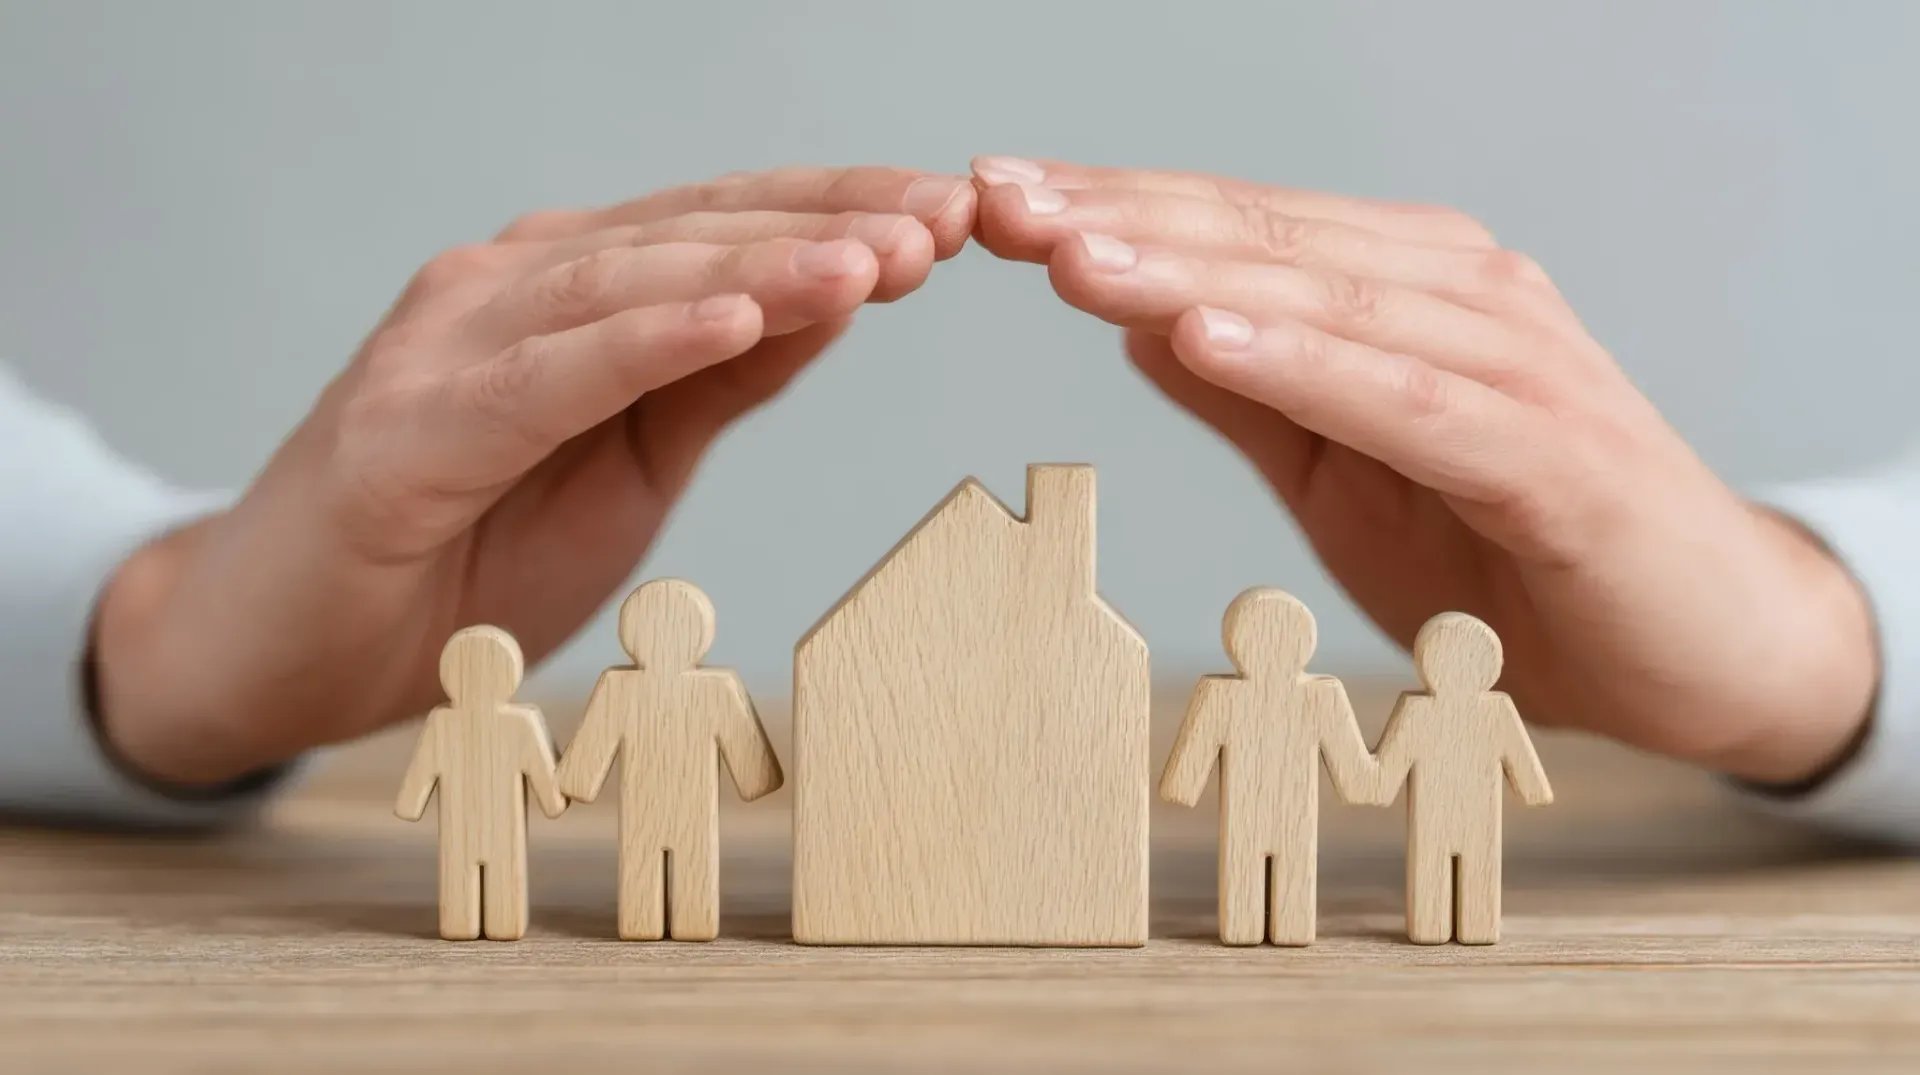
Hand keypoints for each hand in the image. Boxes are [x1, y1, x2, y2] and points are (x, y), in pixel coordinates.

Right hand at [94, 166, 977, 786]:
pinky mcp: (405, 428)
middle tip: (948, 220)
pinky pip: (544, 376)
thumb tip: (834, 301)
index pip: (728, 225)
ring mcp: (448, 344)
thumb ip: (717, 381)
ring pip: (630, 284)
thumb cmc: (464, 550)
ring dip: (760, 267)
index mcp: (572, 290)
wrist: (289, 646)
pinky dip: (643, 341)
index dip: (845, 212)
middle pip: (694, 231)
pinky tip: (736, 317)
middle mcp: (509, 287)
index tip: (959, 213)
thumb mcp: (632, 462)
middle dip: (830, 223)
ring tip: (874, 260)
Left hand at [972, 156, 1874, 785]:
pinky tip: (1205, 338)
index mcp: (1405, 291)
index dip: (1111, 210)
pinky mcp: (1550, 450)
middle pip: (1266, 242)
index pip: (1236, 232)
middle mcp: (1461, 296)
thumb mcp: (1345, 478)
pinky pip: (1405, 398)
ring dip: (1188, 273)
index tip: (991, 198)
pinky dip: (1303, 364)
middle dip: (1120, 220)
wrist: (1695, 653)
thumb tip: (1141, 320)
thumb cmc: (1512, 560)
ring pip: (1326, 301)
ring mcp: (1512, 363)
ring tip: (1069, 256)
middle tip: (994, 200)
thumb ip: (1255, 396)